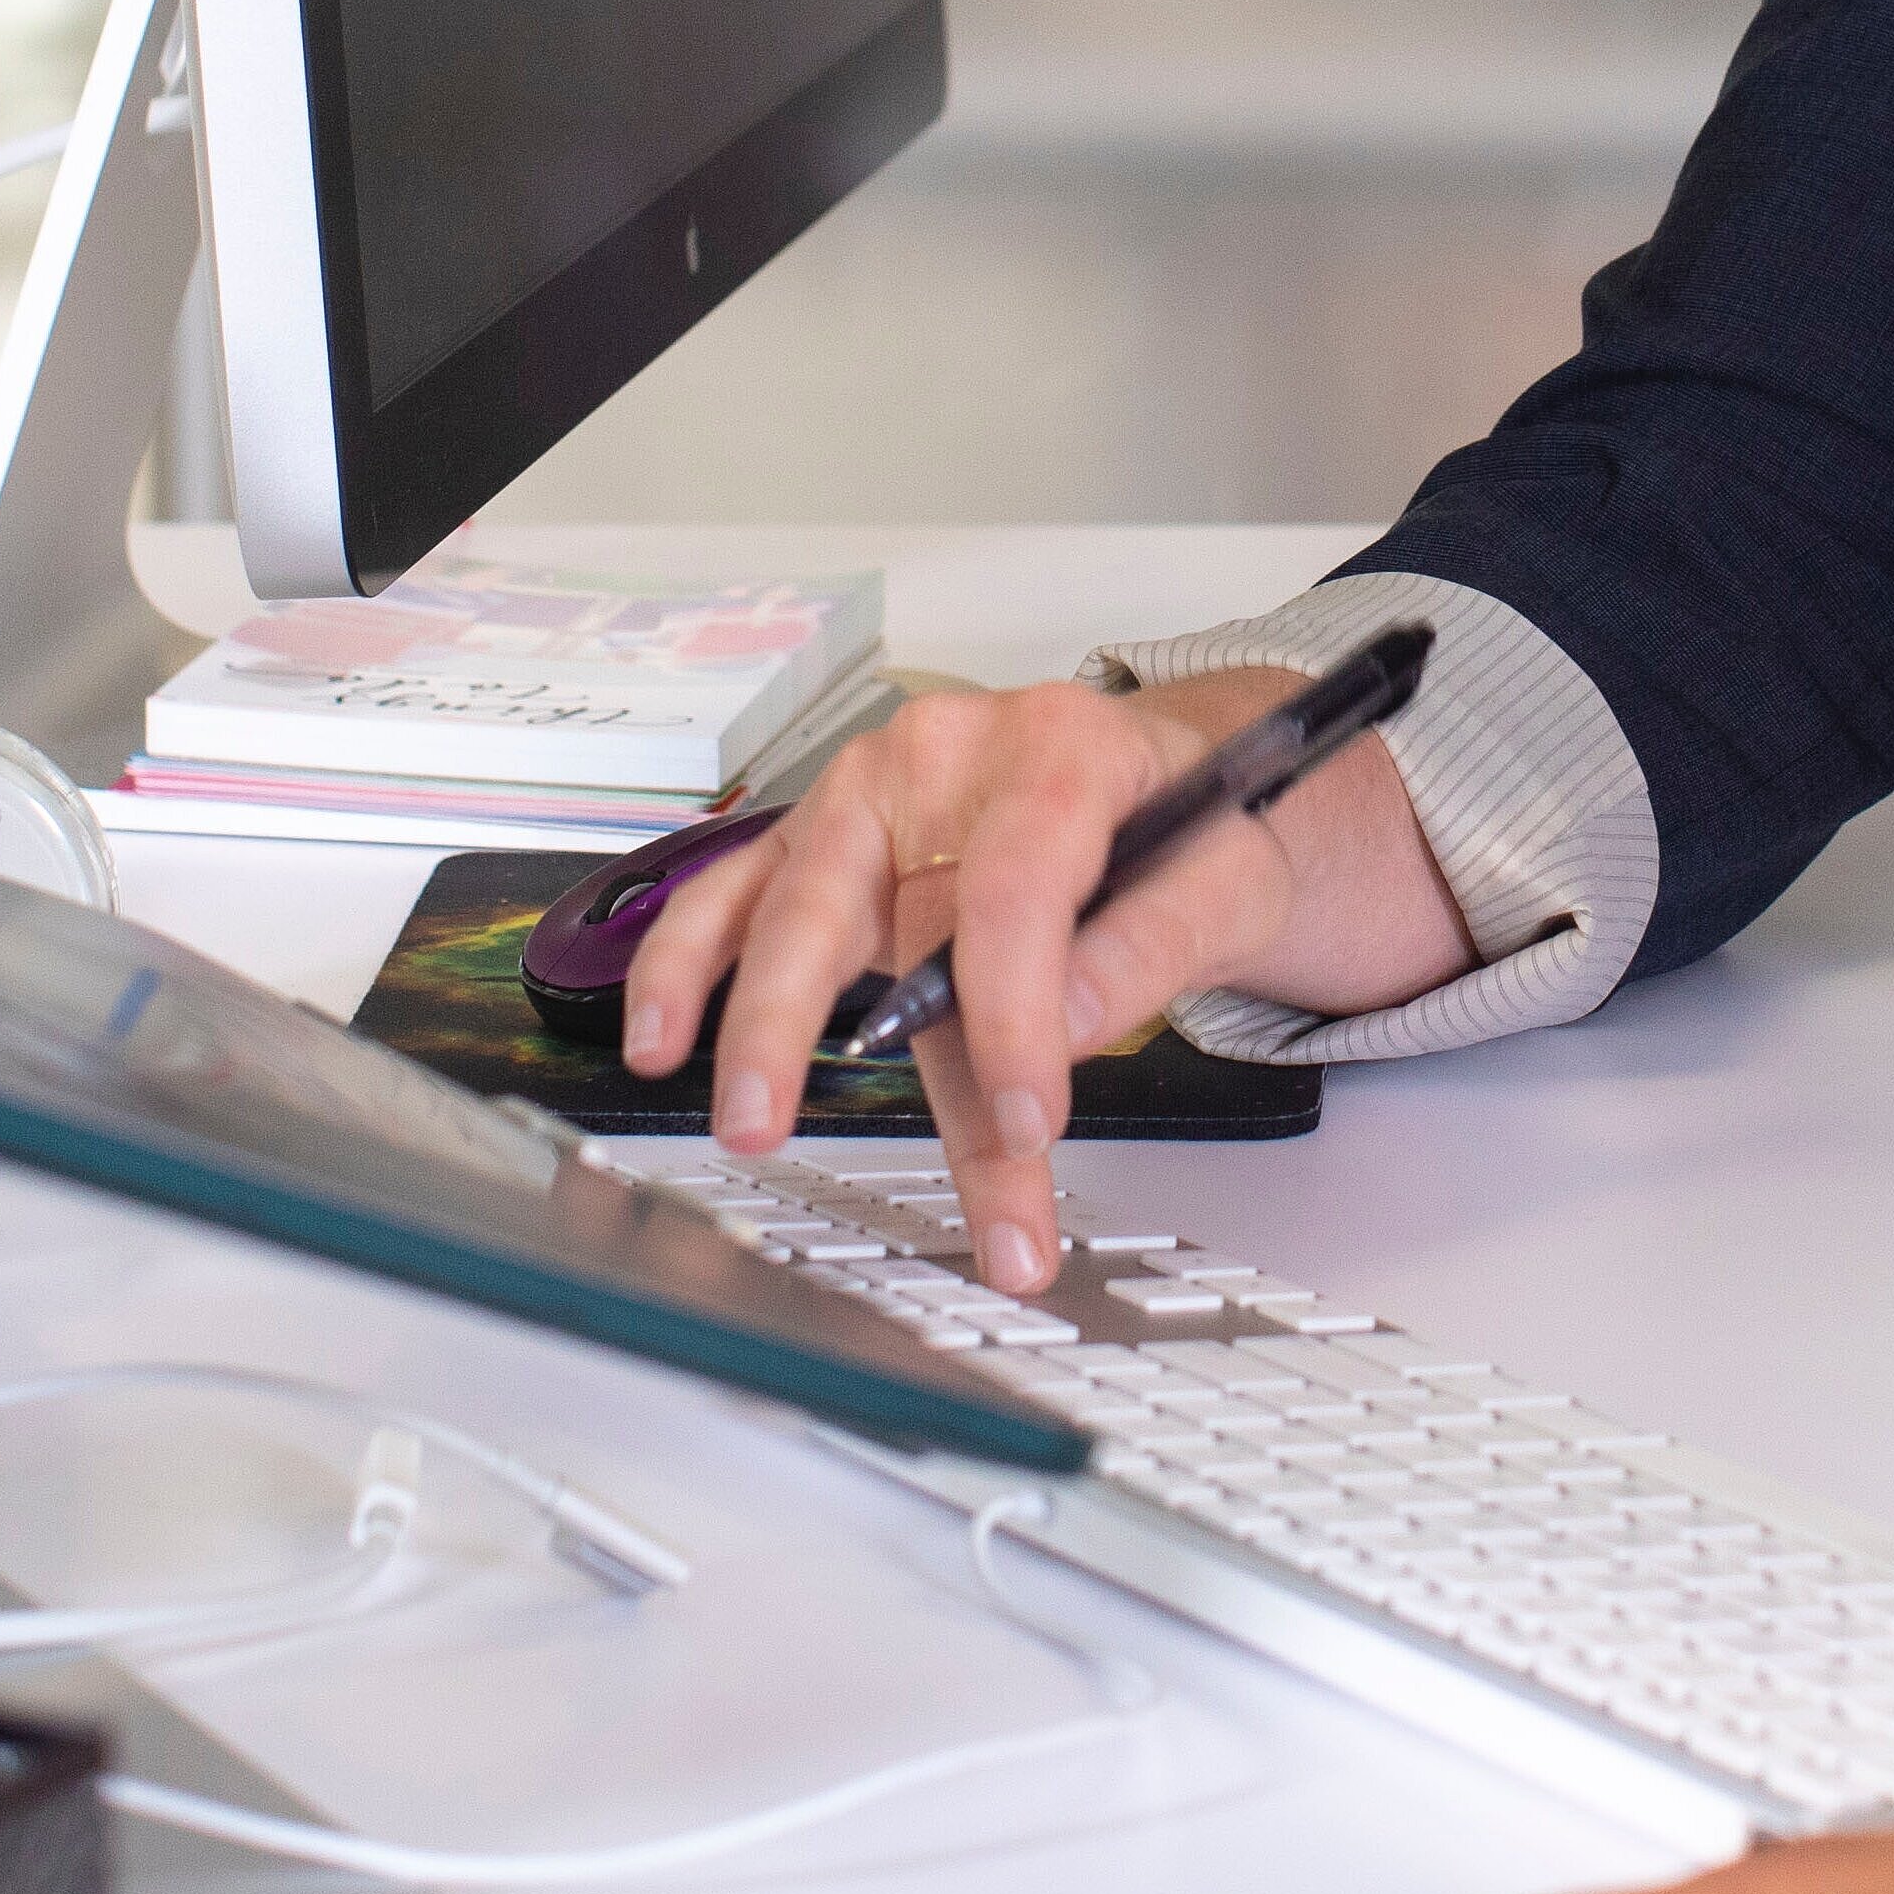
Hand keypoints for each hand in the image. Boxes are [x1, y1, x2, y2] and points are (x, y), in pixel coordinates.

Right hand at [615, 670, 1324, 1295]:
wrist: (1157, 776)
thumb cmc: (1189, 824)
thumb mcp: (1230, 873)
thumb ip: (1155, 942)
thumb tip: (1071, 1025)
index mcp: (1057, 748)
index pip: (1015, 891)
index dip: (1016, 1019)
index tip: (1028, 1127)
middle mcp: (946, 757)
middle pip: (891, 907)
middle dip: (878, 1046)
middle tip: (844, 1145)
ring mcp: (869, 795)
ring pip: (795, 908)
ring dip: (762, 1023)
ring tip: (749, 1120)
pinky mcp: (823, 842)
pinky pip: (738, 896)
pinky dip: (690, 968)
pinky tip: (663, 1037)